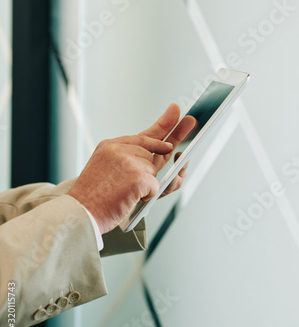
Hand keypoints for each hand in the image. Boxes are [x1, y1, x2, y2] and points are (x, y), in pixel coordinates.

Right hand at [66, 104, 195, 234]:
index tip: (176, 112)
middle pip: (156, 149)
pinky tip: (131, 199)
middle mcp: (119, 149)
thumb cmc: (94, 198)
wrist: (79, 214)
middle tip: (192, 120)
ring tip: (127, 194)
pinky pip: (156, 186)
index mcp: (110, 146)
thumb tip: (165, 152)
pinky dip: (147, 197)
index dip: (162, 126)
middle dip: (175, 137)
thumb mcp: (109, 171)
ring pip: (155, 172)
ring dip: (148, 187)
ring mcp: (130, 161)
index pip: (142, 136)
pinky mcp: (139, 176)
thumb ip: (133, 161)